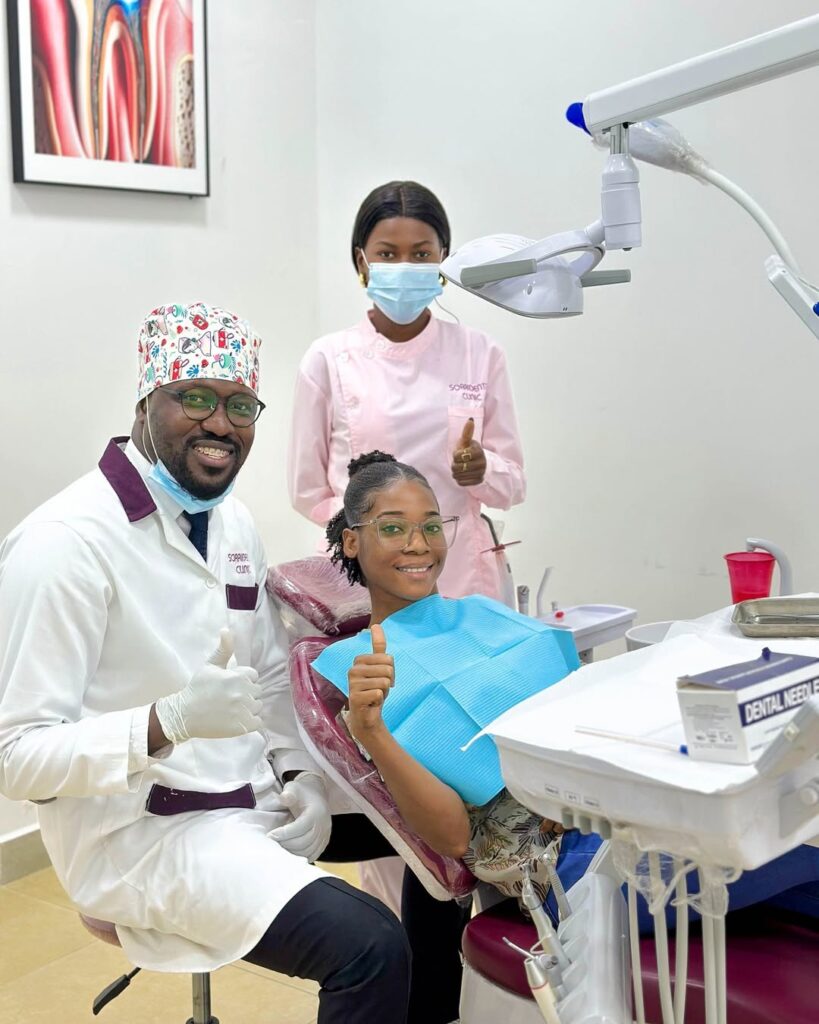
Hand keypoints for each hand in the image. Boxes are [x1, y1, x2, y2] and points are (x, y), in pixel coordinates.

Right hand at [154, 628, 262, 743]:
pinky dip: (250, 721)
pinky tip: (237, 719)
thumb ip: (223, 649)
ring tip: (232, 709)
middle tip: (229, 698)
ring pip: (258, 705)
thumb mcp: (210, 666)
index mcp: (238, 676)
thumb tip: (227, 629)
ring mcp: (245, 710)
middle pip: (257, 691)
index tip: (230, 685)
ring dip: (249, 707)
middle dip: (247, 693)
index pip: (253, 676)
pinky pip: (258, 721)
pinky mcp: (244, 726)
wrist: (185, 715)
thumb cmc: (197, 689)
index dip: (242, 680)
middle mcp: (244, 692)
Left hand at [268, 773, 331, 861]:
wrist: (317, 794)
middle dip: (286, 844)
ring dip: (292, 852)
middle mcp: (323, 825)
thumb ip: (289, 793)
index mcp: (315, 812)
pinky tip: (290, 852)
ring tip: (279, 848)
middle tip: (273, 843)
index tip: (270, 835)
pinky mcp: (324, 842)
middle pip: (304, 842)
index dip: (284, 834)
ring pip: (308, 851)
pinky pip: (313, 854)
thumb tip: (284, 797)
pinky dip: (301, 856)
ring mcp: (325, 835)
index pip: (300, 827)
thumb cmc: (302, 792)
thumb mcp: (294, 787)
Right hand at [346, 623, 393, 739]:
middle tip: (379, 689)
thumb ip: (378, 646)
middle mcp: (353, 670)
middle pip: (387, 668)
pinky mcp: (355, 697)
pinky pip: (379, 693)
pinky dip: (379, 699)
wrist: (367, 715)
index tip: (382, 677)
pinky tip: (371, 703)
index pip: (388, 658)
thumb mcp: (379, 667)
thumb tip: (376, 624)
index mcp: (359, 660)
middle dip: (389, 681)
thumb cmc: (374, 689)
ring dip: (384, 691)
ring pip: (384, 681)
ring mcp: (353, 683)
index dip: (391, 670)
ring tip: (375, 695)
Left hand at [450, 417, 486, 486]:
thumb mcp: (468, 442)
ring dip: (456, 472)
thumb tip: (470, 420)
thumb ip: (467, 432)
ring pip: (458, 475)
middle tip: (459, 462)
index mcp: (479, 451)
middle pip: (457, 467)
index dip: (455, 455)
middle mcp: (482, 463)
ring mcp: (480, 473)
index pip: (458, 456)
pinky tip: (463, 474)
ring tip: (461, 468)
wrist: (481, 463)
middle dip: (455, 464)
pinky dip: (459, 479)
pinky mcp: (478, 481)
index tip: (459, 453)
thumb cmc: (470, 451)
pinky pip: (461, 483)